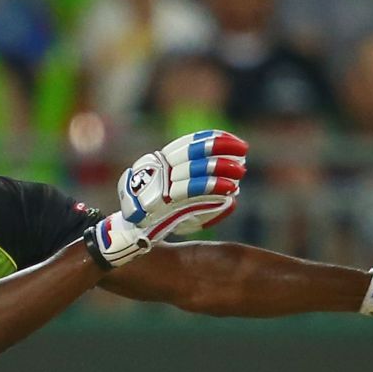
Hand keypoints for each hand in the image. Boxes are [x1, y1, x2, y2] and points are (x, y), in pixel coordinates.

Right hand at [88, 130, 247, 266]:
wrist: (129, 233)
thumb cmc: (158, 220)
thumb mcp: (181, 204)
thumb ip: (203, 199)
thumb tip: (232, 199)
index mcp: (160, 161)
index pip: (188, 142)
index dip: (211, 138)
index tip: (233, 139)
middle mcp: (159, 167)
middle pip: (193, 151)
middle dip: (220, 148)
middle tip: (243, 150)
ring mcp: (159, 183)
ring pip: (194, 169)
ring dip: (220, 167)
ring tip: (241, 170)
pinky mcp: (162, 200)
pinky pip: (191, 190)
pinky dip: (212, 188)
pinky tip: (230, 189)